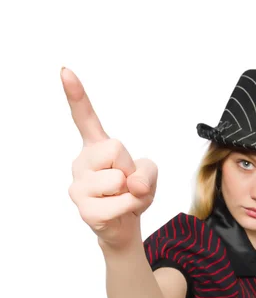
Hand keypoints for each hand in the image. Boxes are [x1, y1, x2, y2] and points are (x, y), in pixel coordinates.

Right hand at [61, 67, 157, 248]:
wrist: (124, 226)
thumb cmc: (133, 193)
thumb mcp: (149, 174)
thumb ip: (148, 170)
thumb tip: (133, 185)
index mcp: (96, 147)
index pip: (85, 118)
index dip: (76, 95)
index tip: (65, 72)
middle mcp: (81, 162)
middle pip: (115, 148)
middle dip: (130, 168)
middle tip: (125, 184)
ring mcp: (79, 186)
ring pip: (118, 179)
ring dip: (132, 192)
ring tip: (123, 199)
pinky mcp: (84, 209)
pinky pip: (120, 203)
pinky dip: (130, 208)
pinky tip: (120, 212)